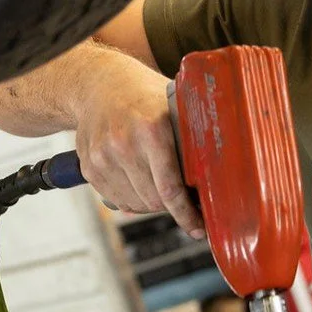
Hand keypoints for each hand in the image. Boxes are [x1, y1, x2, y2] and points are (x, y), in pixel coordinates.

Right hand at [72, 52, 204, 237]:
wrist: (98, 84)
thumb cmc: (146, 95)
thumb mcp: (174, 105)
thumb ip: (191, 135)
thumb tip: (221, 171)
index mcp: (153, 129)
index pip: (171, 187)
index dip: (187, 213)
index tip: (199, 228)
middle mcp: (125, 144)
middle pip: (154, 201)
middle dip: (173, 207)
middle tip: (186, 202)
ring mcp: (103, 157)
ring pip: (135, 204)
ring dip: (152, 204)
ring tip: (162, 187)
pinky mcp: (89, 167)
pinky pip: (116, 200)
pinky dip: (132, 199)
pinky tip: (141, 183)